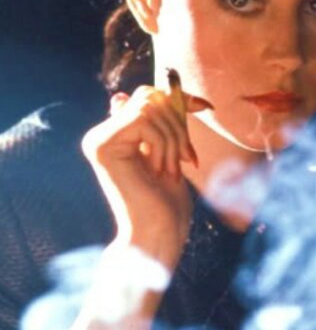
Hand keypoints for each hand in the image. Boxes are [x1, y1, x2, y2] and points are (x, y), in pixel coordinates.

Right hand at [81, 85, 212, 270]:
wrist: (159, 235)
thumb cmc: (167, 201)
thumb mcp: (169, 150)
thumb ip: (156, 122)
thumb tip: (126, 94)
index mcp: (114, 135)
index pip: (147, 96)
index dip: (177, 98)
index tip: (205, 106)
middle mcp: (100, 135)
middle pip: (148, 97)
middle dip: (177, 123)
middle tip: (186, 157)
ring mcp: (97, 140)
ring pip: (148, 109)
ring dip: (173, 138)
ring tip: (174, 168)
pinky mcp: (102, 147)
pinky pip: (143, 121)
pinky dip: (163, 144)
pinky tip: (161, 170)